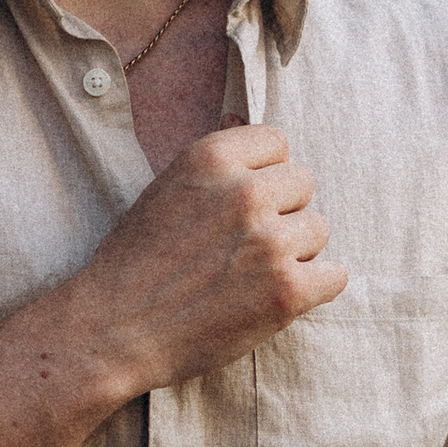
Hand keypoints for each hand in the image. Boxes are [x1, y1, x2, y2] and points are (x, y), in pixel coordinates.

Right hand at [71, 125, 346, 396]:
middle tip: (243, 246)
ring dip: (295, 252)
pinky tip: (278, 297)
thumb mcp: (165, 187)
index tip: (243, 204)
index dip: (263, 175)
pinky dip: (314, 289)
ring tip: (252, 275)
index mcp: (212, 157)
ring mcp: (269, 242)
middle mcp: (245, 192)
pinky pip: (335, 275)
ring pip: (319, 230)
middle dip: (281, 212)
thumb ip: (213, 159)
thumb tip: (240, 115)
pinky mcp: (287, 291)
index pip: (278, 143)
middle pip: (303, 184)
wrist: (113, 330)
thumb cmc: (135, 261)